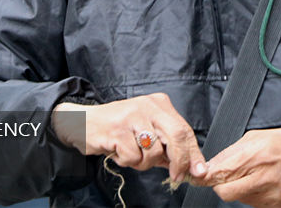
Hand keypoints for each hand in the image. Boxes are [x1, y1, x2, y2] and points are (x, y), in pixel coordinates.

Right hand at [52, 93, 206, 183]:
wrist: (81, 122)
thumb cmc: (118, 130)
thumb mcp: (146, 132)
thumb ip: (167, 147)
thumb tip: (191, 167)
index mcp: (160, 104)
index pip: (184, 130)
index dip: (193, 154)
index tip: (198, 172)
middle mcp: (149, 106)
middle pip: (177, 135)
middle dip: (180, 161)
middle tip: (176, 176)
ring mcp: (133, 115)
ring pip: (154, 152)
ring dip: (143, 163)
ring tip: (130, 154)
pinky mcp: (117, 129)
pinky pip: (133, 157)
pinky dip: (126, 161)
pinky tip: (117, 151)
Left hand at [192, 128, 280, 207]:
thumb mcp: (260, 136)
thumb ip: (234, 150)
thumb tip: (213, 164)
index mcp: (257, 155)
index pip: (220, 173)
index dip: (206, 176)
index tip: (199, 175)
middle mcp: (263, 179)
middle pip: (225, 192)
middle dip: (221, 185)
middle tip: (227, 176)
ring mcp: (271, 197)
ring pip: (239, 199)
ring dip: (240, 189)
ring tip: (255, 175)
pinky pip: (255, 205)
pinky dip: (254, 196)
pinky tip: (266, 184)